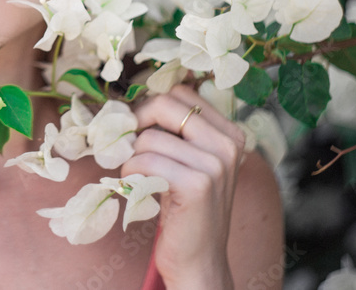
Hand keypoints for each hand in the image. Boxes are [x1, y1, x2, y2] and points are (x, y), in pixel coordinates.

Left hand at [120, 84, 245, 288]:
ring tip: (137, 177)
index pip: (181, 93)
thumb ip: (176, 132)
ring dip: (132, 157)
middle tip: (125, 145)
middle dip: (136, 122)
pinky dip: (130, 173)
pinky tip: (136, 188)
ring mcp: (215, 164)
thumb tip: (130, 104)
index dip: (151, 106)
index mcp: (230, 133)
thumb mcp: (190, 163)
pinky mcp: (197, 185)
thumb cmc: (186, 210)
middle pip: (165, 105)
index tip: (138, 127)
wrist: (200, 261)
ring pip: (149, 137)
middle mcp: (228, 144)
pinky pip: (145, 161)